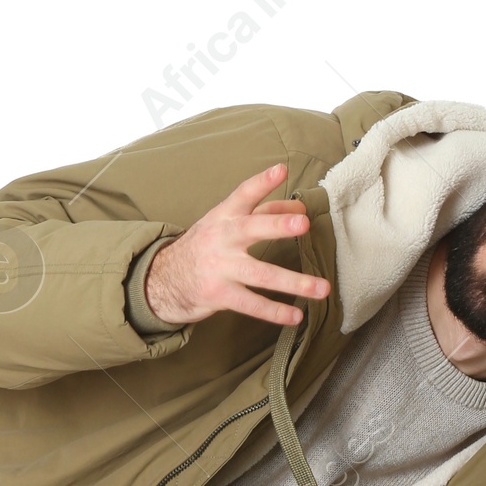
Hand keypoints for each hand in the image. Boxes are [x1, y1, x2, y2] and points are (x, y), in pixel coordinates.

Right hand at [143, 163, 331, 327]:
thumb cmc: (205, 247)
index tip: (281, 170)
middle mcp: (221, 239)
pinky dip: (275, 312)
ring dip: (294, 282)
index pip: (243, 195)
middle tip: (303, 222)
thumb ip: (264, 213)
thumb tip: (301, 208)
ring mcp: (220, 268)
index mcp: (223, 217)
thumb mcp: (226, 224)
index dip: (261, 182)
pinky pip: (252, 304)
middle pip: (251, 229)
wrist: (163, 280)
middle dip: (278, 225)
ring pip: (261, 274)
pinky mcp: (219, 295)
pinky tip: (296, 316)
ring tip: (321, 288)